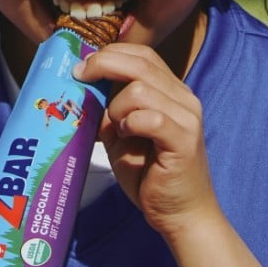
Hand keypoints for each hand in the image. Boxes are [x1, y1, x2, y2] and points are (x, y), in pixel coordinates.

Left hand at [79, 40, 220, 236]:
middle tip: (80, 77)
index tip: (82, 67)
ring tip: (118, 128)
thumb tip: (83, 92)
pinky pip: (151, 118)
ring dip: (117, 106)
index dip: (110, 54)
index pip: (142, 55)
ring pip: (141, 89)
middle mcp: (183, 98)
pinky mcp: (184, 139)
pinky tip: (127, 136)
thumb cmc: (149, 175)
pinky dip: (130, 124)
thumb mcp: (121, 136)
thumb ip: (109, 112)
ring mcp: (187, 117)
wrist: (180, 212)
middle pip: (141, 62)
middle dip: (103, 65)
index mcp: (170, 91)